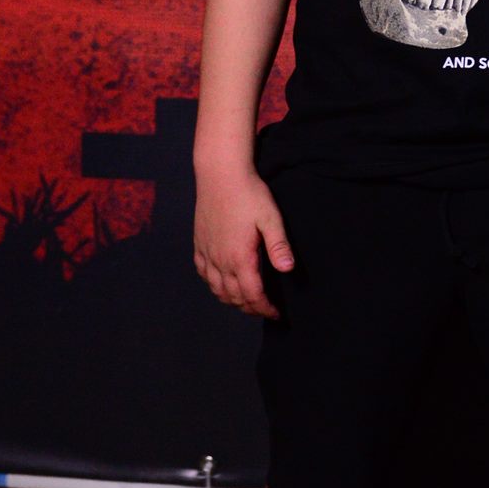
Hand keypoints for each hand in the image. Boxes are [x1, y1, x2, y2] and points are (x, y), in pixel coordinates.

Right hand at [193, 167, 293, 317]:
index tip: (277, 313)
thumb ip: (279, 246)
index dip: (265, 308)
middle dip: (251, 308)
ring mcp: (207, 253)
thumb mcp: (270, 218)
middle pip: (234, 297)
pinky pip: (204, 274)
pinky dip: (214, 285)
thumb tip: (288, 270)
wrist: (220, 174)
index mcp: (239, 257)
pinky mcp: (199, 244)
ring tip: (248, 300)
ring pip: (217, 289)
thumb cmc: (248, 194)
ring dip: (232, 300)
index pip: (252, 295)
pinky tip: (223, 283)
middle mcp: (220, 260)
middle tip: (265, 308)